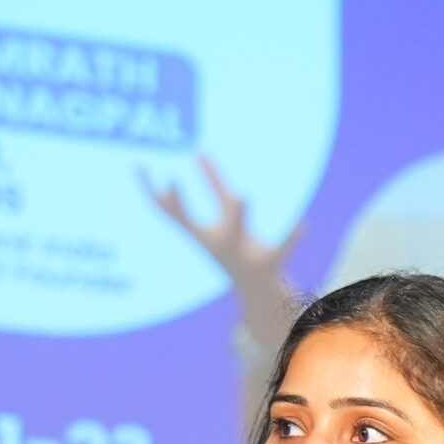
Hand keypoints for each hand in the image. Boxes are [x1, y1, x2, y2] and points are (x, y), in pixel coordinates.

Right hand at [143, 152, 303, 349]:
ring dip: (237, 218)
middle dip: (180, 207)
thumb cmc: (238, 247)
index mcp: (203, 235)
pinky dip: (292, 238)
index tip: (139, 168)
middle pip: (192, 226)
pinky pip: (280, 250)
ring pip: (235, 235)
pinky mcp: (267, 264)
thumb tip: (200, 151)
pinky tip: (304, 224)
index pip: (170, 212)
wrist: (257, 292)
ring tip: (243, 195)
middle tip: (170, 184)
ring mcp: (240, 255)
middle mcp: (216, 245)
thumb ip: (215, 182)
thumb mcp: (226, 210)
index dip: (152, 192)